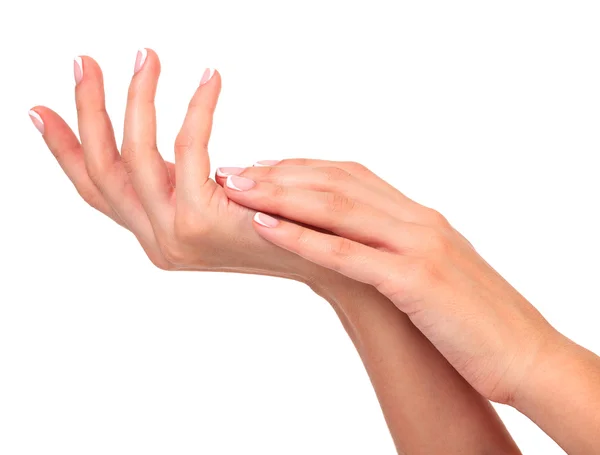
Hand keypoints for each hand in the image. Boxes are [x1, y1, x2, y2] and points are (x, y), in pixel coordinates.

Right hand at [29, 50, 324, 282]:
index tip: (42, 109)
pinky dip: (197, 107)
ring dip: (134, 99)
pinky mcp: (199, 222)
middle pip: (101, 171)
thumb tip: (171, 145)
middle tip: (82, 61)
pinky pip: (187, 147)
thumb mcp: (219, 199)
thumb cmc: (280, 220)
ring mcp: (173, 236)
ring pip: (133, 155)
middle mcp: (156, 240)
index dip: (66, 149)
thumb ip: (186, 181)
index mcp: (157, 233)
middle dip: (87, 112)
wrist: (327, 256)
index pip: (99, 190)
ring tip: (144, 56)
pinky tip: (210, 77)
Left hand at [215, 159, 559, 403]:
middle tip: (232, 170)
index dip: (300, 167)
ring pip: (338, 207)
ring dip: (281, 194)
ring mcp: (418, 246)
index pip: (350, 175)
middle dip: (279, 173)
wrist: (523, 353)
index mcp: (419, 216)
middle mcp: (417, 220)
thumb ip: (397, 250)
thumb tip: (357, 245)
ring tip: (236, 189)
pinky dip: (302, 236)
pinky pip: (348, 252)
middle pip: (337, 182)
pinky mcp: (415, 280)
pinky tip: (265, 226)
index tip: (260, 167)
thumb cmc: (474, 318)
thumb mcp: (431, 271)